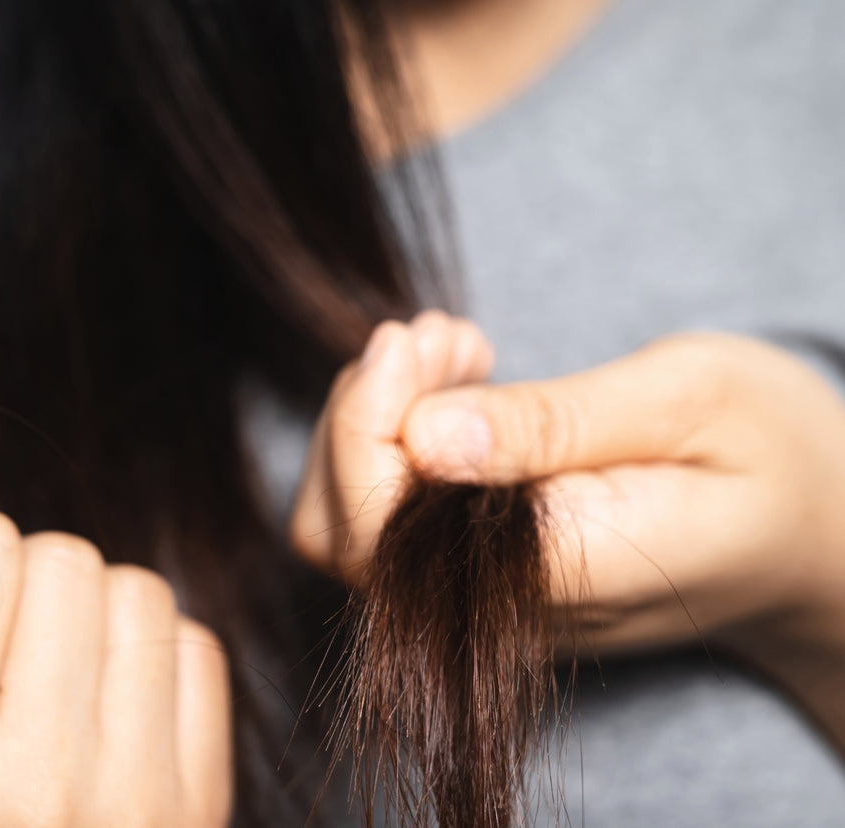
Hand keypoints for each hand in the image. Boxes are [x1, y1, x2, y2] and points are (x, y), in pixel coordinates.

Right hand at [0, 509, 231, 826]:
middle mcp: (41, 793)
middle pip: (57, 560)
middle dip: (0, 583)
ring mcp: (138, 804)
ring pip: (132, 591)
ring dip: (71, 616)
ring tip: (20, 681)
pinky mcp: (199, 802)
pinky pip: (192, 646)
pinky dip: (135, 659)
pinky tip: (82, 710)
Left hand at [291, 314, 844, 744]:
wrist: (818, 540)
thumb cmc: (773, 456)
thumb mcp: (689, 404)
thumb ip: (555, 425)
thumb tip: (424, 437)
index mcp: (559, 574)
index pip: (381, 526)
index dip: (365, 420)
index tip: (416, 338)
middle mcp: (503, 611)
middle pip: (337, 531)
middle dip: (360, 411)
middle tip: (442, 335)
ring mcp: (484, 604)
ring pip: (345, 526)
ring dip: (371, 420)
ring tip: (455, 351)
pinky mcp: (477, 579)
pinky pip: (388, 520)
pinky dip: (392, 438)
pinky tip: (459, 385)